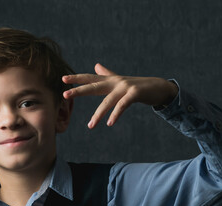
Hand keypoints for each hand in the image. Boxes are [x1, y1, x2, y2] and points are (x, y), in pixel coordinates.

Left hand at [62, 63, 177, 128]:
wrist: (159, 87)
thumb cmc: (137, 86)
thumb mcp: (120, 81)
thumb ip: (107, 74)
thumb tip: (96, 64)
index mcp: (110, 80)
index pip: (91, 78)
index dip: (77, 78)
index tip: (63, 79)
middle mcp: (115, 81)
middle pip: (94, 86)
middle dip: (79, 90)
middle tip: (65, 94)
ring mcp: (125, 86)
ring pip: (107, 101)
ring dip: (98, 114)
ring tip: (90, 126)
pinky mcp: (135, 93)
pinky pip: (122, 105)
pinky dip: (116, 114)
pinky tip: (110, 123)